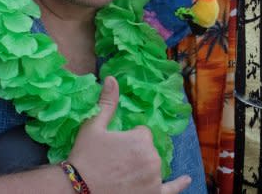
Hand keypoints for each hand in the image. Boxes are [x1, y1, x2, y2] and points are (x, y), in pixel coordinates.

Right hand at [69, 77, 191, 193]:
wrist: (76, 191)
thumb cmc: (85, 158)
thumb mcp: (93, 127)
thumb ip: (107, 103)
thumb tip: (112, 78)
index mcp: (142, 138)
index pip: (142, 134)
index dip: (127, 140)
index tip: (113, 149)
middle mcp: (152, 158)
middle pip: (148, 151)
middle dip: (134, 154)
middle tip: (114, 163)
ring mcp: (154, 179)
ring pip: (152, 168)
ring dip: (142, 169)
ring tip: (122, 175)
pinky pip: (170, 190)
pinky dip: (178, 185)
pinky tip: (186, 180)